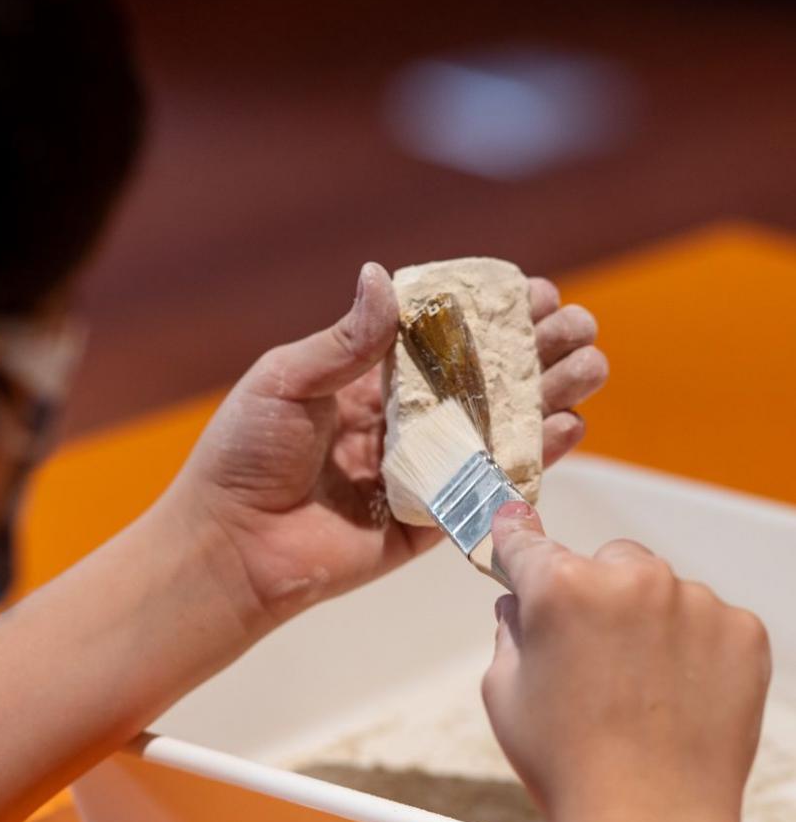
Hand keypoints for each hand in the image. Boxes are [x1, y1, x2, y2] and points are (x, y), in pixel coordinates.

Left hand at [175, 263, 607, 629]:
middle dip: (536, 354)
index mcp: (367, 384)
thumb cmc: (244, 457)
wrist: (230, 546)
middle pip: (483, 382)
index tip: (536, 292)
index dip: (490, 316)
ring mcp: (419, 472)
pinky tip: (568, 430)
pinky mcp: (428, 521)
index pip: (442, 341)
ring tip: (591, 371)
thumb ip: (345, 340)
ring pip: (496, 431)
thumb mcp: (287, 382)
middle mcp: (401, 424)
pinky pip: (486, 489)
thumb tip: (382, 276)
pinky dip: (530, 462)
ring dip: (547, 400)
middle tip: (583, 330)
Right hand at [482, 503, 770, 821]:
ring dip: (648, 622)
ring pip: (661, 591)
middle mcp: (632, 581)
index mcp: (563, 589)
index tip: (514, 523)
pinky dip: (693, 648)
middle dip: (595, 594)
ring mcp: (695, 604)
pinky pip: (708, 621)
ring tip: (639, 692)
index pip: (528, 543)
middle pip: (606, 562)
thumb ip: (509, 632)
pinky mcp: (742, 632)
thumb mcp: (504, 694)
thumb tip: (520, 604)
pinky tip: (676, 697)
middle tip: (590, 657)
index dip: (514, 536)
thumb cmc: (569, 766)